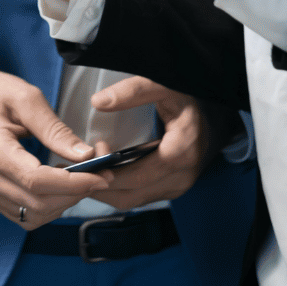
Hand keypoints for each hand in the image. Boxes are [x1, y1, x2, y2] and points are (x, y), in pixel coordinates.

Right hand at [0, 61, 113, 228]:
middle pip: (37, 203)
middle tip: (101, 174)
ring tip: (83, 178)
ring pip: (33, 215)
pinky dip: (48, 206)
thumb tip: (86, 155)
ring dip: (63, 202)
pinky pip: (23, 214)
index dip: (73, 183)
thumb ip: (55, 128)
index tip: (101, 176)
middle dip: (75, 193)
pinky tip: (61, 185)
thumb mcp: (26, 98)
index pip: (36, 181)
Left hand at [87, 76, 228, 210]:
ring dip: (106, 190)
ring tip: (82, 172)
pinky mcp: (172, 188)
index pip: (137, 175)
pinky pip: (139, 197)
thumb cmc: (187, 98)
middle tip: (74, 169)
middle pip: (131, 193)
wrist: (212, 114)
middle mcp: (181, 176)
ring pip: (133, 200)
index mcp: (181, 152)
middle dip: (101, 184)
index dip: (108, 172)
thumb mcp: (164, 85)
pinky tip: (101, 174)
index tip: (84, 161)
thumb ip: (134, 91)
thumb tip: (98, 102)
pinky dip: (117, 189)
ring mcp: (177, 186)